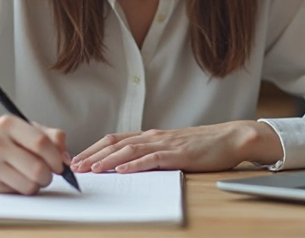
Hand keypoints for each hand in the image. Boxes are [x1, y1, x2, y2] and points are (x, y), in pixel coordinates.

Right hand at [0, 115, 68, 194]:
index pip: (41, 143)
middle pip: (37, 167)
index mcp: (9, 123)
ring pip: (29, 183)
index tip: (60, 165)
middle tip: (48, 175)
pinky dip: (24, 189)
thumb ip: (51, 137)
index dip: (56, 158)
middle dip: (49, 175)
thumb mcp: (26, 130)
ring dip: (38, 185)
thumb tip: (66, 158)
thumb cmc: (4, 142)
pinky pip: (17, 191)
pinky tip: (17, 180)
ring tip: (33, 178)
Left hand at [70, 121, 282, 173]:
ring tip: (92, 169)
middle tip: (75, 166)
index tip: (77, 159)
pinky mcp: (178, 154)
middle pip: (116, 142)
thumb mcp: (171, 148)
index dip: (94, 148)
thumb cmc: (202, 146)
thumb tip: (128, 164)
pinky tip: (122, 170)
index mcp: (150, 135)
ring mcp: (165, 143)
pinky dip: (134, 164)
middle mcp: (153, 136)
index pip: (114, 139)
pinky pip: (152, 158)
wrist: (230, 138)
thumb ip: (151, 153)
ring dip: (108, 160)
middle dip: (93, 154)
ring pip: (129, 149)